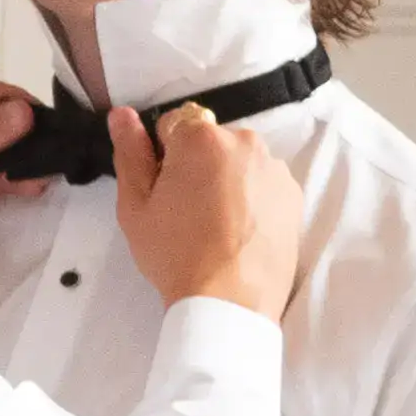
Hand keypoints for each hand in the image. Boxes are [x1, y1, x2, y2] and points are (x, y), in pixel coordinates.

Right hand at [108, 86, 308, 321]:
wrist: (231, 301)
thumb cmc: (175, 253)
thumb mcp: (135, 206)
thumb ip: (129, 153)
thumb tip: (122, 114)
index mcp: (200, 138)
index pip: (173, 124)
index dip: (161, 156)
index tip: (163, 190)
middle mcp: (244, 141)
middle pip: (209, 140)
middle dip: (196, 164)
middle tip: (186, 210)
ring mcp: (274, 166)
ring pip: (238, 160)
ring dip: (226, 178)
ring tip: (215, 223)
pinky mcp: (293, 192)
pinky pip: (263, 181)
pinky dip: (251, 195)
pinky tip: (238, 229)